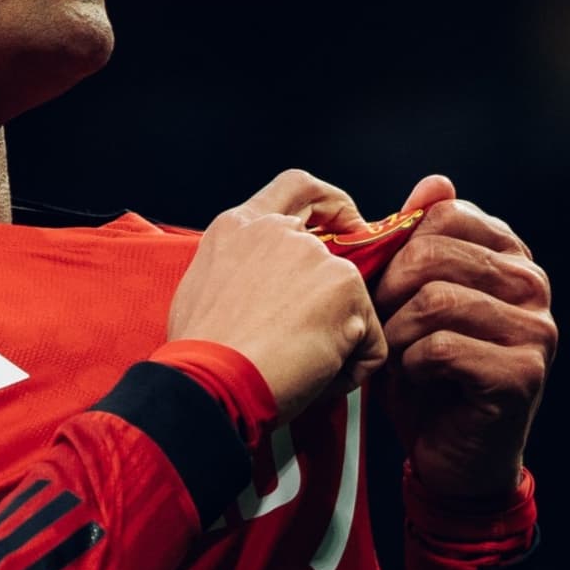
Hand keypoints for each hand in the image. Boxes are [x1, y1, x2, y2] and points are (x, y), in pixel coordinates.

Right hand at [169, 169, 385, 422]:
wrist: (211, 381)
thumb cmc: (200, 353)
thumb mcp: (204, 288)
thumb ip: (241, 269)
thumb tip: (263, 289)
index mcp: (238, 227)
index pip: (297, 188)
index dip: (331, 205)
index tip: (346, 228)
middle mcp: (279, 231)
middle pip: (335, 256)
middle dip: (334, 300)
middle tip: (318, 336)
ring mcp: (315, 256)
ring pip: (351, 305)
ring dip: (333, 342)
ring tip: (295, 369)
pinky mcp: (346, 287)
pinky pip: (369, 342)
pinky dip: (348, 370)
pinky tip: (313, 379)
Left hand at [372, 175, 556, 499]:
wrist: (452, 458)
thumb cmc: (426, 373)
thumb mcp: (412, 300)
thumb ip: (420, 242)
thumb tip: (435, 180)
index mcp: (510, 255)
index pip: (444, 215)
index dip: (397, 249)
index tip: (384, 287)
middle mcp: (533, 284)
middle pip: (434, 254)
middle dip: (389, 292)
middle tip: (381, 327)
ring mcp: (536, 329)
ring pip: (434, 300)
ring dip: (396, 333)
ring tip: (396, 355)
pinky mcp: (524, 373)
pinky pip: (440, 347)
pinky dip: (410, 366)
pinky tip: (419, 379)